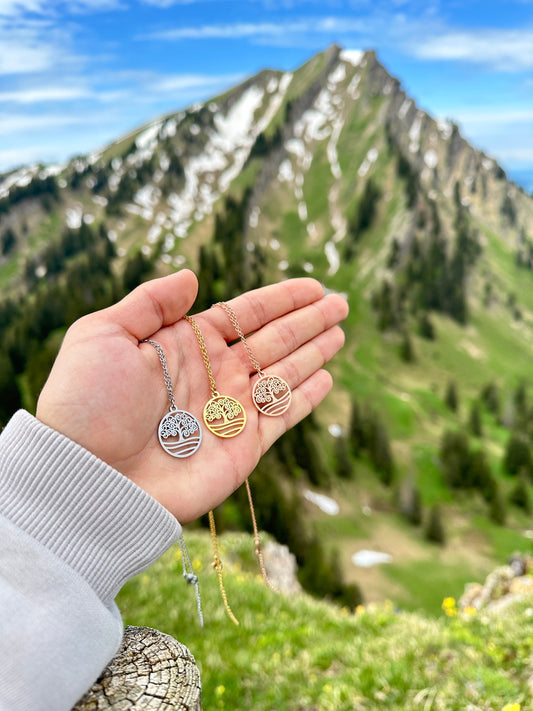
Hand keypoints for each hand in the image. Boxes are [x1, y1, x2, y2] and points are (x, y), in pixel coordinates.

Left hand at [36, 270, 348, 522]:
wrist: (89, 478)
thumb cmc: (87, 404)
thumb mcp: (104, 334)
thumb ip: (151, 303)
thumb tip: (192, 277)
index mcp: (185, 346)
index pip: (245, 315)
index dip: (280, 299)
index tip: (312, 286)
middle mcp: (214, 376)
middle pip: (273, 340)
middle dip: (307, 321)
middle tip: (341, 303)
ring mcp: (230, 412)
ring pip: (284, 374)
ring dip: (314, 352)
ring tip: (340, 332)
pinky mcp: (243, 448)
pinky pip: (283, 416)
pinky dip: (307, 397)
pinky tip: (326, 378)